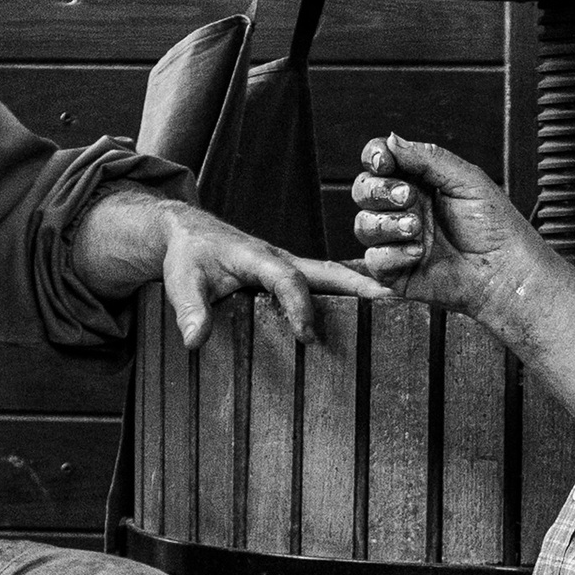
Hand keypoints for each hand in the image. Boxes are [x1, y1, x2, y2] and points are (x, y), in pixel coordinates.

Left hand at [155, 203, 382, 348]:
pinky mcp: (288, 274)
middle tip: (388, 301)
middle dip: (357, 285)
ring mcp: (288, 265)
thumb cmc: (188, 256)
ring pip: (329, 275)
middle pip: (325, 270)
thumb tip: (195, 341)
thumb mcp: (181, 282)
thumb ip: (189, 310)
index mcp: (257, 257)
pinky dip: (346, 294)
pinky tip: (365, 313)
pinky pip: (322, 283)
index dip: (299, 306)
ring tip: (392, 307)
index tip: (307, 336)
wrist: (189, 233)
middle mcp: (279, 258)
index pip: (286, 279)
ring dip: (359, 289)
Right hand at [348, 135, 533, 320]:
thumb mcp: (466, 179)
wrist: (503, 270)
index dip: (375, 157)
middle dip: (379, 191)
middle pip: (364, 190)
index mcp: (420, 181)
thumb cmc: (495, 226)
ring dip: (386, 224)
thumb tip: (391, 140)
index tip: (383, 162)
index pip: (381, 162)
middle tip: (407, 197)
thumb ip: (427, 157)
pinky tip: (418, 253)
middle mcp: (404, 208)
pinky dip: (392, 254)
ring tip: (416, 228)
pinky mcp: (395, 270)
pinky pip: (374, 259)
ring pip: (363, 225)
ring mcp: (397, 239)